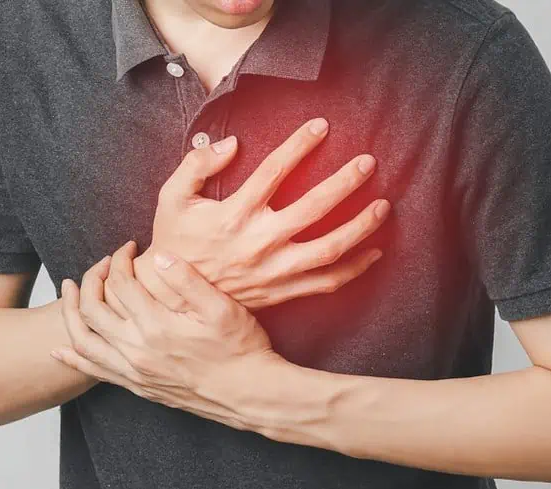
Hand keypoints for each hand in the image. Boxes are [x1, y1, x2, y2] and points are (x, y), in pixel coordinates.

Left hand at [53, 241, 299, 434]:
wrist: (249, 395)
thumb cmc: (240, 350)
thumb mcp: (222, 308)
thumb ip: (187, 280)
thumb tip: (158, 256)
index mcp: (157, 326)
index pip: (120, 283)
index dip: (119, 259)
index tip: (129, 248)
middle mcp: (138, 350)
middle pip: (93, 308)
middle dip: (92, 278)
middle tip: (104, 264)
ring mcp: (135, 371)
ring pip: (85, 340)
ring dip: (72, 313)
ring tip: (69, 293)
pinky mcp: (139, 386)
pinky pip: (95, 372)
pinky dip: (74, 357)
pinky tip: (61, 348)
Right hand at [127, 118, 388, 312]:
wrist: (173, 297)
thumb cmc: (174, 242)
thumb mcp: (171, 198)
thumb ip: (196, 165)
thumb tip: (231, 143)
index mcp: (233, 215)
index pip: (273, 172)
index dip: (300, 145)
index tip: (323, 126)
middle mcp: (258, 242)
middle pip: (312, 208)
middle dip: (344, 183)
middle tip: (368, 163)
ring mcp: (273, 271)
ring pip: (327, 249)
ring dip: (359, 227)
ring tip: (383, 207)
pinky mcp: (280, 291)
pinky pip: (324, 283)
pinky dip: (353, 270)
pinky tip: (373, 254)